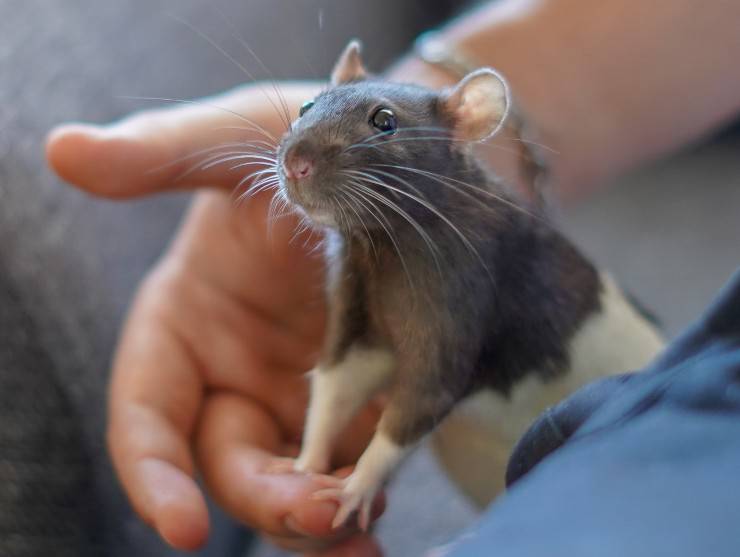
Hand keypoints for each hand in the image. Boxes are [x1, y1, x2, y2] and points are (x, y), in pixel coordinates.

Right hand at [46, 82, 384, 555]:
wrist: (401, 152)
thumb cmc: (310, 136)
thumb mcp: (244, 137)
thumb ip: (165, 152)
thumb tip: (65, 150)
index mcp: (187, 320)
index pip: (149, 415)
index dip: (153, 475)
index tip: (183, 528)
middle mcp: (238, 367)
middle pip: (231, 464)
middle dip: (267, 501)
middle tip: (322, 514)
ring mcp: (304, 388)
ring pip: (296, 481)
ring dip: (321, 517)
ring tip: (359, 528)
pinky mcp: (365, 394)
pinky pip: (358, 463)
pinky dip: (366, 493)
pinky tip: (384, 504)